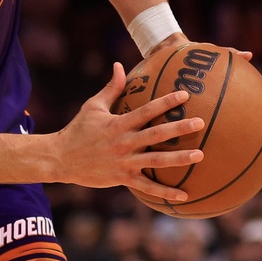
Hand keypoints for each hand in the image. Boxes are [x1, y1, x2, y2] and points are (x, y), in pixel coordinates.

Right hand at [51, 62, 204, 199]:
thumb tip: (119, 65)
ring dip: (179, 159)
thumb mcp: (92, 106)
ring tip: (200, 155)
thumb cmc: (78, 130)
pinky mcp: (122, 178)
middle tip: (200, 123)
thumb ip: (111, 88)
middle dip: (179, 128)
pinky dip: (165, 192)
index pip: (146, 111)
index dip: (166, 102)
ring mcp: (124, 161)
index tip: (185, 95)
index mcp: (118, 124)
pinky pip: (147, 187)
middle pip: (156, 135)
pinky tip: (184, 195)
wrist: (60, 158)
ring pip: (156, 161)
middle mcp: (123, 142)